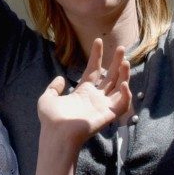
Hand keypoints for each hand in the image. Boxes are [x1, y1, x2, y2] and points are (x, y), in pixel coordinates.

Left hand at [37, 39, 131, 156]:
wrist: (57, 133)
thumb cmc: (52, 119)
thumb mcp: (47, 98)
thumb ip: (53, 88)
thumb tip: (60, 78)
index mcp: (82, 92)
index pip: (93, 70)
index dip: (97, 56)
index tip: (98, 41)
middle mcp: (95, 97)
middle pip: (110, 76)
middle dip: (116, 62)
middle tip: (121, 48)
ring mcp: (103, 106)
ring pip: (119, 87)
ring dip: (124, 74)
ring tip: (125, 61)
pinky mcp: (109, 115)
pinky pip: (122, 104)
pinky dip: (126, 94)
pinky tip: (123, 84)